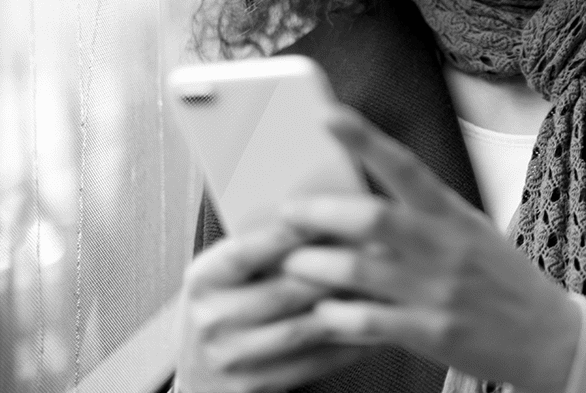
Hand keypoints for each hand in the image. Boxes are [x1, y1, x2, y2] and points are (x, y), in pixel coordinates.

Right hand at [175, 222, 369, 392]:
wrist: (201, 369)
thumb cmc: (226, 303)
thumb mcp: (227, 270)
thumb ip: (263, 246)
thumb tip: (323, 210)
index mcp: (202, 279)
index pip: (246, 252)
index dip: (288, 234)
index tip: (329, 213)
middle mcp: (212, 319)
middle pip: (284, 292)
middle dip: (337, 269)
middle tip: (379, 248)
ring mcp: (232, 357)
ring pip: (304, 329)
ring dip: (349, 307)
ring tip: (384, 284)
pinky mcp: (256, 384)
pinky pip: (314, 363)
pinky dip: (349, 343)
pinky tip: (375, 323)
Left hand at [278, 112, 581, 392]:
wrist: (548, 337)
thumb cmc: (501, 280)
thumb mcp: (470, 233)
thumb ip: (423, 215)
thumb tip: (361, 197)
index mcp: (453, 215)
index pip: (405, 166)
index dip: (364, 139)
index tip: (327, 115)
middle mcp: (445, 247)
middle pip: (371, 218)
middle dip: (318, 213)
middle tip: (287, 213)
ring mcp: (438, 291)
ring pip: (357, 271)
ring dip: (313, 267)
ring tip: (292, 265)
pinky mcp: (432, 333)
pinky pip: (367, 322)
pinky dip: (334, 317)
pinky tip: (321, 315)